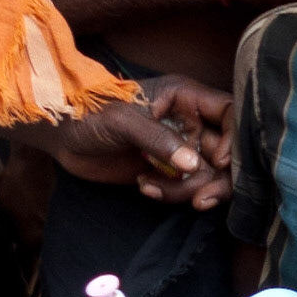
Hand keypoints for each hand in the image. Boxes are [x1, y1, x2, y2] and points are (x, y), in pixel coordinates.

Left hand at [22, 76, 231, 207]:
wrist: (62, 137)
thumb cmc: (92, 114)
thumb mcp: (126, 121)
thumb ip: (160, 140)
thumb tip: (194, 164)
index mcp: (187, 97)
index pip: (230, 113)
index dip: (233, 138)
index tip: (218, 161)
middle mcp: (191, 122)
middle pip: (227, 150)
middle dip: (218, 178)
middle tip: (200, 199)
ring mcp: (180, 148)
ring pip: (209, 174)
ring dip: (189, 189)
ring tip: (155, 190)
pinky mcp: (167, 171)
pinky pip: (186, 188)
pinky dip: (172, 194)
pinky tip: (145, 188)